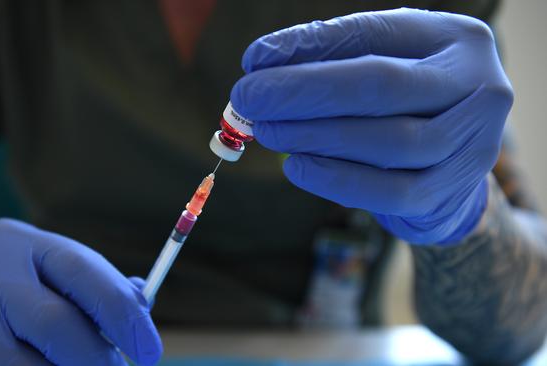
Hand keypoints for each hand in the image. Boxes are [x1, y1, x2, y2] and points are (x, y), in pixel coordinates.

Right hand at [0, 219, 160, 364]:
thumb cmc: (25, 288)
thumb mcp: (56, 277)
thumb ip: (98, 289)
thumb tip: (141, 311)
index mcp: (23, 243)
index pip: (82, 271)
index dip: (121, 313)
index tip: (150, 350)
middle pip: (54, 323)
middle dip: (94, 356)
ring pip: (22, 365)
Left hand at [231, 8, 512, 243]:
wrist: (454, 163)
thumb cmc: (407, 103)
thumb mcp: (382, 64)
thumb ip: (329, 58)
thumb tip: (260, 62)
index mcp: (456, 40)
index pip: (373, 35)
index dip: (309, 47)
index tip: (254, 60)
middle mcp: (478, 88)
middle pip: (380, 86)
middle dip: (304, 92)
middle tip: (248, 98)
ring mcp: (473, 145)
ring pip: (387, 142)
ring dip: (315, 137)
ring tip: (267, 131)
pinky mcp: (452, 193)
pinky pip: (388, 192)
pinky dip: (336, 180)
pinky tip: (296, 167)